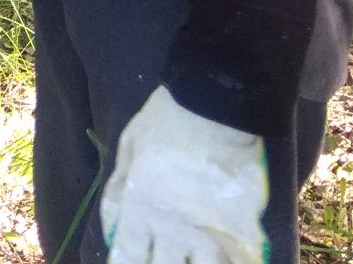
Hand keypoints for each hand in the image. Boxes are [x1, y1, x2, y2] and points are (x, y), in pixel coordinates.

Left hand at [101, 87, 266, 263]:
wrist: (213, 105)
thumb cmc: (166, 119)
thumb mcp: (128, 146)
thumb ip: (117, 189)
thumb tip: (111, 226)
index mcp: (139, 206)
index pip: (127, 255)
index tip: (133, 262)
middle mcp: (170, 227)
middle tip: (167, 255)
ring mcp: (206, 231)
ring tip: (197, 255)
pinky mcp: (240, 228)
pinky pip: (241, 260)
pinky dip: (237, 260)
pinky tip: (236, 257)